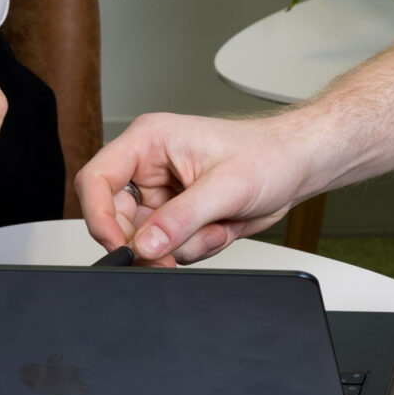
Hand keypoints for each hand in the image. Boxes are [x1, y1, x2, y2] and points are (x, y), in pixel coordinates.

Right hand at [76, 112, 323, 264]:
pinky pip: (166, 248)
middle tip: (175, 253)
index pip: (96, 179)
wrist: (296, 166)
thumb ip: (181, 218)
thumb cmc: (268, 155)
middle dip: (149, 241)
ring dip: (179, 246)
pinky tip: (218, 230)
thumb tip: (144, 244)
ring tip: (215, 228)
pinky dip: (191, 249)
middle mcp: (149, 167)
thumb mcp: (225, 187)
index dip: (98, 216)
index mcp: (149, 141)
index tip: (118, 246)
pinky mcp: (177, 216)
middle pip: (116, 218)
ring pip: (143, 239)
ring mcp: (162, 194)